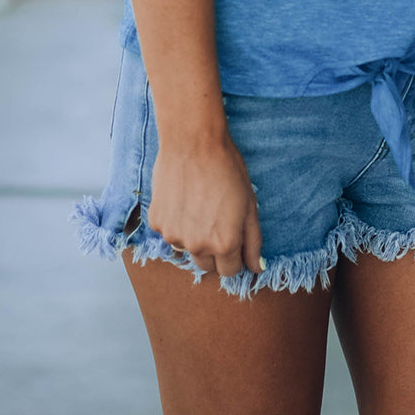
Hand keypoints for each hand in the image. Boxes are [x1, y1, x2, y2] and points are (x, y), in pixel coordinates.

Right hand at [148, 134, 263, 278]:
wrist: (193, 142)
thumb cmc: (226, 169)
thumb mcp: (250, 204)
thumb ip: (253, 241)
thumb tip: (257, 267)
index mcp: (224, 244)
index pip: (230, 271)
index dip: (235, 256)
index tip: (234, 239)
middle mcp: (197, 246)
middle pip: (207, 265)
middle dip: (214, 250)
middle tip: (217, 219)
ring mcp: (173, 236)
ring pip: (186, 248)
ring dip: (193, 236)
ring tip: (199, 204)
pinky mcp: (156, 223)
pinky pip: (169, 231)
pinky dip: (176, 221)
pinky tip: (183, 197)